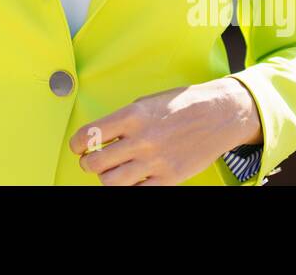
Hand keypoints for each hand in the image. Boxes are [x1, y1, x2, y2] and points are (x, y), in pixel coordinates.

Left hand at [68, 78, 257, 185]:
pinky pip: (139, 192)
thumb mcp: (147, 103)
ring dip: (105, 178)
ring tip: (109, 172)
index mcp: (132, 116)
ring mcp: (155, 161)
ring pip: (111, 182)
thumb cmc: (181, 105)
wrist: (219, 114)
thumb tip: (101, 138)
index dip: (76, 144)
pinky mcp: (169, 178)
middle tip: (91, 161)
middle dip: (88, 163)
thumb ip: (123, 121)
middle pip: (96, 163)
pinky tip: (131, 180)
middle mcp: (141, 140)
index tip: (77, 147)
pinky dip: (129, 188)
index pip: (89, 135)